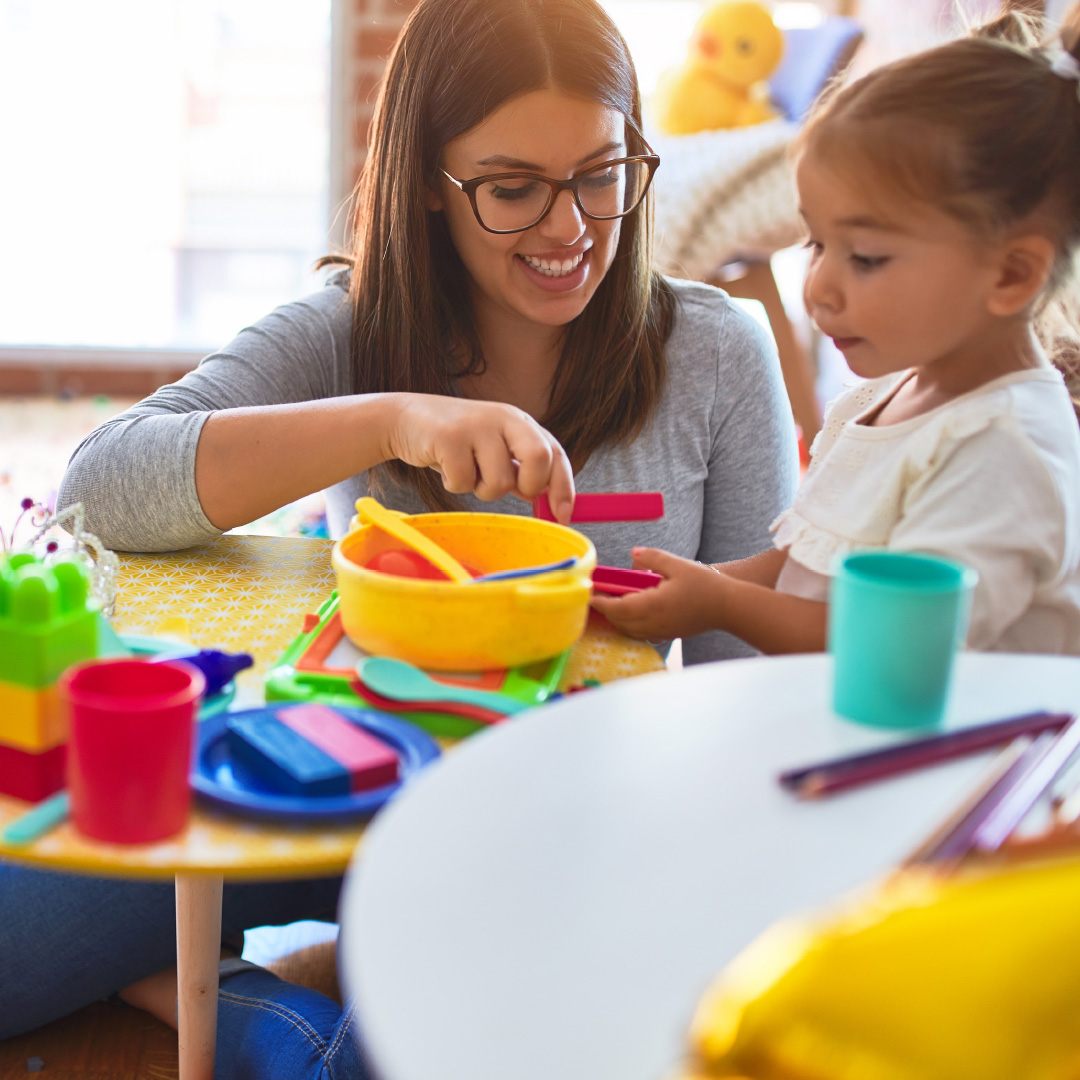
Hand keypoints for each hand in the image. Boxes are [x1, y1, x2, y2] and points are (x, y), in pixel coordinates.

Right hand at [386, 394, 574, 522]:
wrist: (406, 420)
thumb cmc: (456, 441)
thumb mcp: (494, 450)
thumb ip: (520, 471)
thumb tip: (550, 500)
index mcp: (520, 422)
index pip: (555, 453)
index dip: (563, 487)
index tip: (562, 516)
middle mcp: (504, 418)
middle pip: (539, 459)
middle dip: (528, 486)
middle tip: (507, 488)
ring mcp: (477, 426)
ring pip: (500, 482)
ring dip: (482, 490)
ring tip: (467, 473)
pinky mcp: (449, 437)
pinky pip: (464, 483)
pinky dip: (455, 485)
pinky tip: (445, 468)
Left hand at [590, 547, 727, 640]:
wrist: (729, 607)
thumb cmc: (705, 585)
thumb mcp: (677, 565)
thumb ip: (652, 558)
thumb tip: (633, 554)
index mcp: (652, 605)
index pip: (617, 607)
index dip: (600, 602)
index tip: (589, 594)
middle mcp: (653, 623)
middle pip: (619, 621)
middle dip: (605, 610)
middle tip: (595, 596)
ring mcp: (661, 632)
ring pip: (629, 630)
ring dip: (616, 619)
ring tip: (610, 604)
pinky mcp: (668, 635)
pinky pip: (641, 634)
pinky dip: (629, 625)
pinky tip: (631, 614)